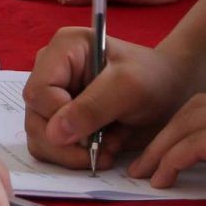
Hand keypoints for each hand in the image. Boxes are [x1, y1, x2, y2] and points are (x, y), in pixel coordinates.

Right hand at [21, 28, 192, 170]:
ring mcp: (54, 96)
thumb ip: (92, 107)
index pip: (39, 92)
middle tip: (104, 150)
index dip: (59, 118)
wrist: (170, 89)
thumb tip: (54, 133)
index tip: (90, 134)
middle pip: (35, 118)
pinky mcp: (61, 118)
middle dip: (68, 143)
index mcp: (63, 49)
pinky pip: (53, 147)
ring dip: (73, 153)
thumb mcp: (128, 88)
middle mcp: (51, 70)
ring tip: (108, 150)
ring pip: (41, 137)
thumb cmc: (152, 78)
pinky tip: (104, 150)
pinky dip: (76, 156)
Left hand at [129, 89, 205, 205]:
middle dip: (166, 132)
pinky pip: (196, 144)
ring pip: (189, 123)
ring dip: (161, 148)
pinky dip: (173, 159)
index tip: (171, 145)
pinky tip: (164, 178)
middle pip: (196, 108)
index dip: (189, 123)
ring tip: (146, 172)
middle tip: (146, 158)